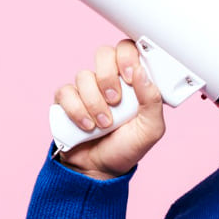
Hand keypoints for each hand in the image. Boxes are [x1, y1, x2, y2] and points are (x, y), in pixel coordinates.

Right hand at [53, 39, 165, 178]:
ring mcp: (86, 89)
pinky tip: (87, 126)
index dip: (127, 56)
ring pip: (84, 76)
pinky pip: (66, 92)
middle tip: (115, 101)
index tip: (130, 77)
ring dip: (95, 103)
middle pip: (103, 53)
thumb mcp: (151, 129)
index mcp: (131, 81)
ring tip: (104, 124)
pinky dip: (77, 110)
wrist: (100, 169)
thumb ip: (153, 100)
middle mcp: (108, 80)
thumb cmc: (127, 147)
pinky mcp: (66, 100)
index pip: (127, 49)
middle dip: (108, 78)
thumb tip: (142, 73)